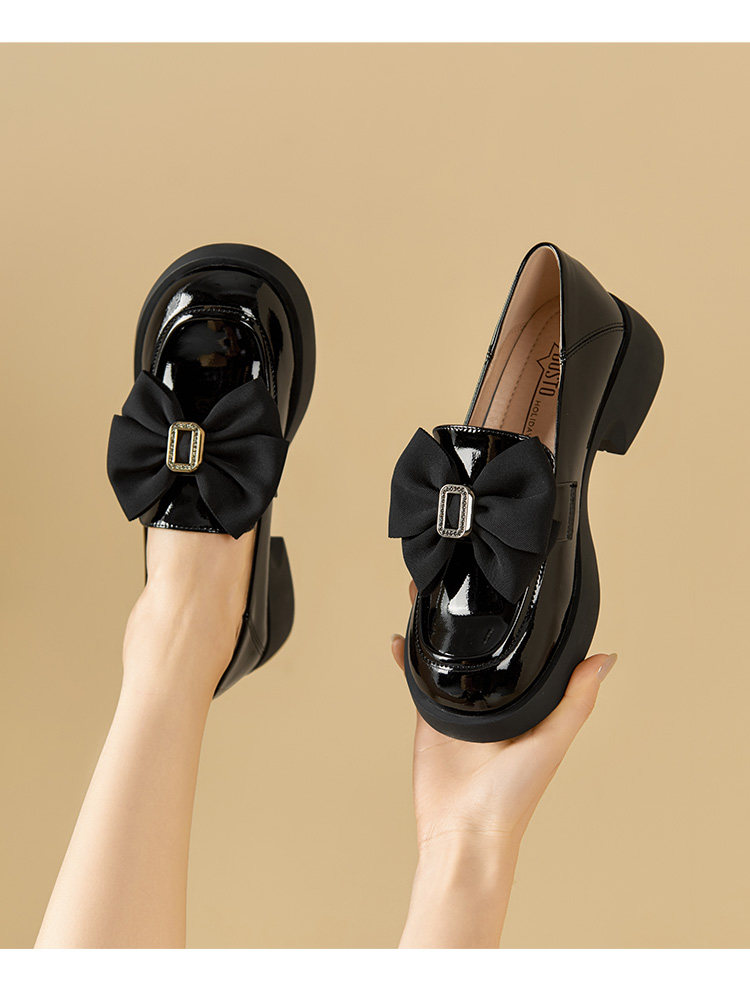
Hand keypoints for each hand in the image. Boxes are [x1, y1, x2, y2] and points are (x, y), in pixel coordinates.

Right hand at [393, 581, 616, 946]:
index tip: (514, 585)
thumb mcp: (552, 741)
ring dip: (437, 626)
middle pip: (483, 645)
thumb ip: (576, 700)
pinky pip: (417, 678)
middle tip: (462, 576)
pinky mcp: (429, 715)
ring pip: (448, 654)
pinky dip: (406, 657)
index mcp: (527, 703)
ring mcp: (459, 705)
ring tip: (428, 592)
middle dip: (473, 613)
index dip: (521, 620)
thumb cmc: (514, 797)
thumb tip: (606, 657)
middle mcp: (494, 700)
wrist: (464, 830)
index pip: (527, 651)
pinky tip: (398, 639)